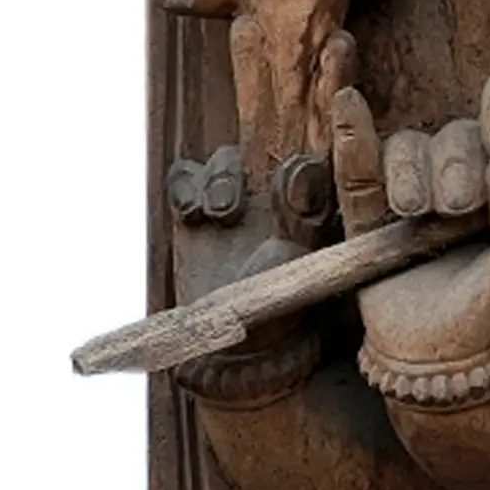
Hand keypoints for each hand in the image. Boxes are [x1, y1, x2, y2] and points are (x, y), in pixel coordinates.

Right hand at [170, 146, 316, 353]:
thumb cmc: (276, 301)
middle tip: (236, 209)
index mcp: (304, 202)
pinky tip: (191, 214)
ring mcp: (231, 201)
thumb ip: (301, 215)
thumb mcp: (299, 258)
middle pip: (258, 151)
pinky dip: (185, 186)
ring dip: (220, 178)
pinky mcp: (195, 213)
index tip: (284, 185)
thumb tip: (298, 166)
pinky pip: (184, 177)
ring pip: (224, 160)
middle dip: (246, 170)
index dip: (292, 164)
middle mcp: (270, 195)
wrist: (236, 338)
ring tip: (220, 215)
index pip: (301, 161)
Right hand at [331, 77, 489, 371]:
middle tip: (456, 207)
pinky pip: (357, 170)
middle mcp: (451, 182)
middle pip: (450, 138)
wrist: (436, 356)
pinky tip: (348, 103)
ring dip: (412, 171)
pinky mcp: (366, 216)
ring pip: (406, 150)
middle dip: (455, 164)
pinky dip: (351, 136)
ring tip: (418, 213)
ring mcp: (407, 196)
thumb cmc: (483, 307)